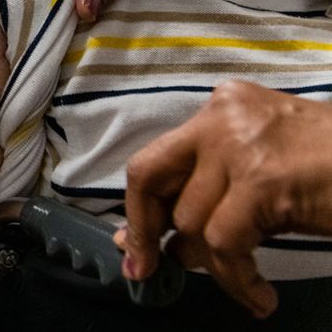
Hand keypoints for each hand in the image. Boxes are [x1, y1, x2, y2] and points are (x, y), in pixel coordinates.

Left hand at [119, 81, 331, 317]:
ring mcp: (239, 143)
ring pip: (191, 220)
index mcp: (224, 107)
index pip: (160, 158)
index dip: (141, 208)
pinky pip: (225, 244)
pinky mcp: (262, 178)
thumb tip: (167, 241)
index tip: (134, 246)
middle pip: (149, 174)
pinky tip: (260, 296)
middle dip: (143, 228)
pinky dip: (237, 279)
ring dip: (214, 266)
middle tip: (147, 270)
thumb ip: (217, 192)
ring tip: (246, 286)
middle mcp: (222, 116)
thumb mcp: (269, 171)